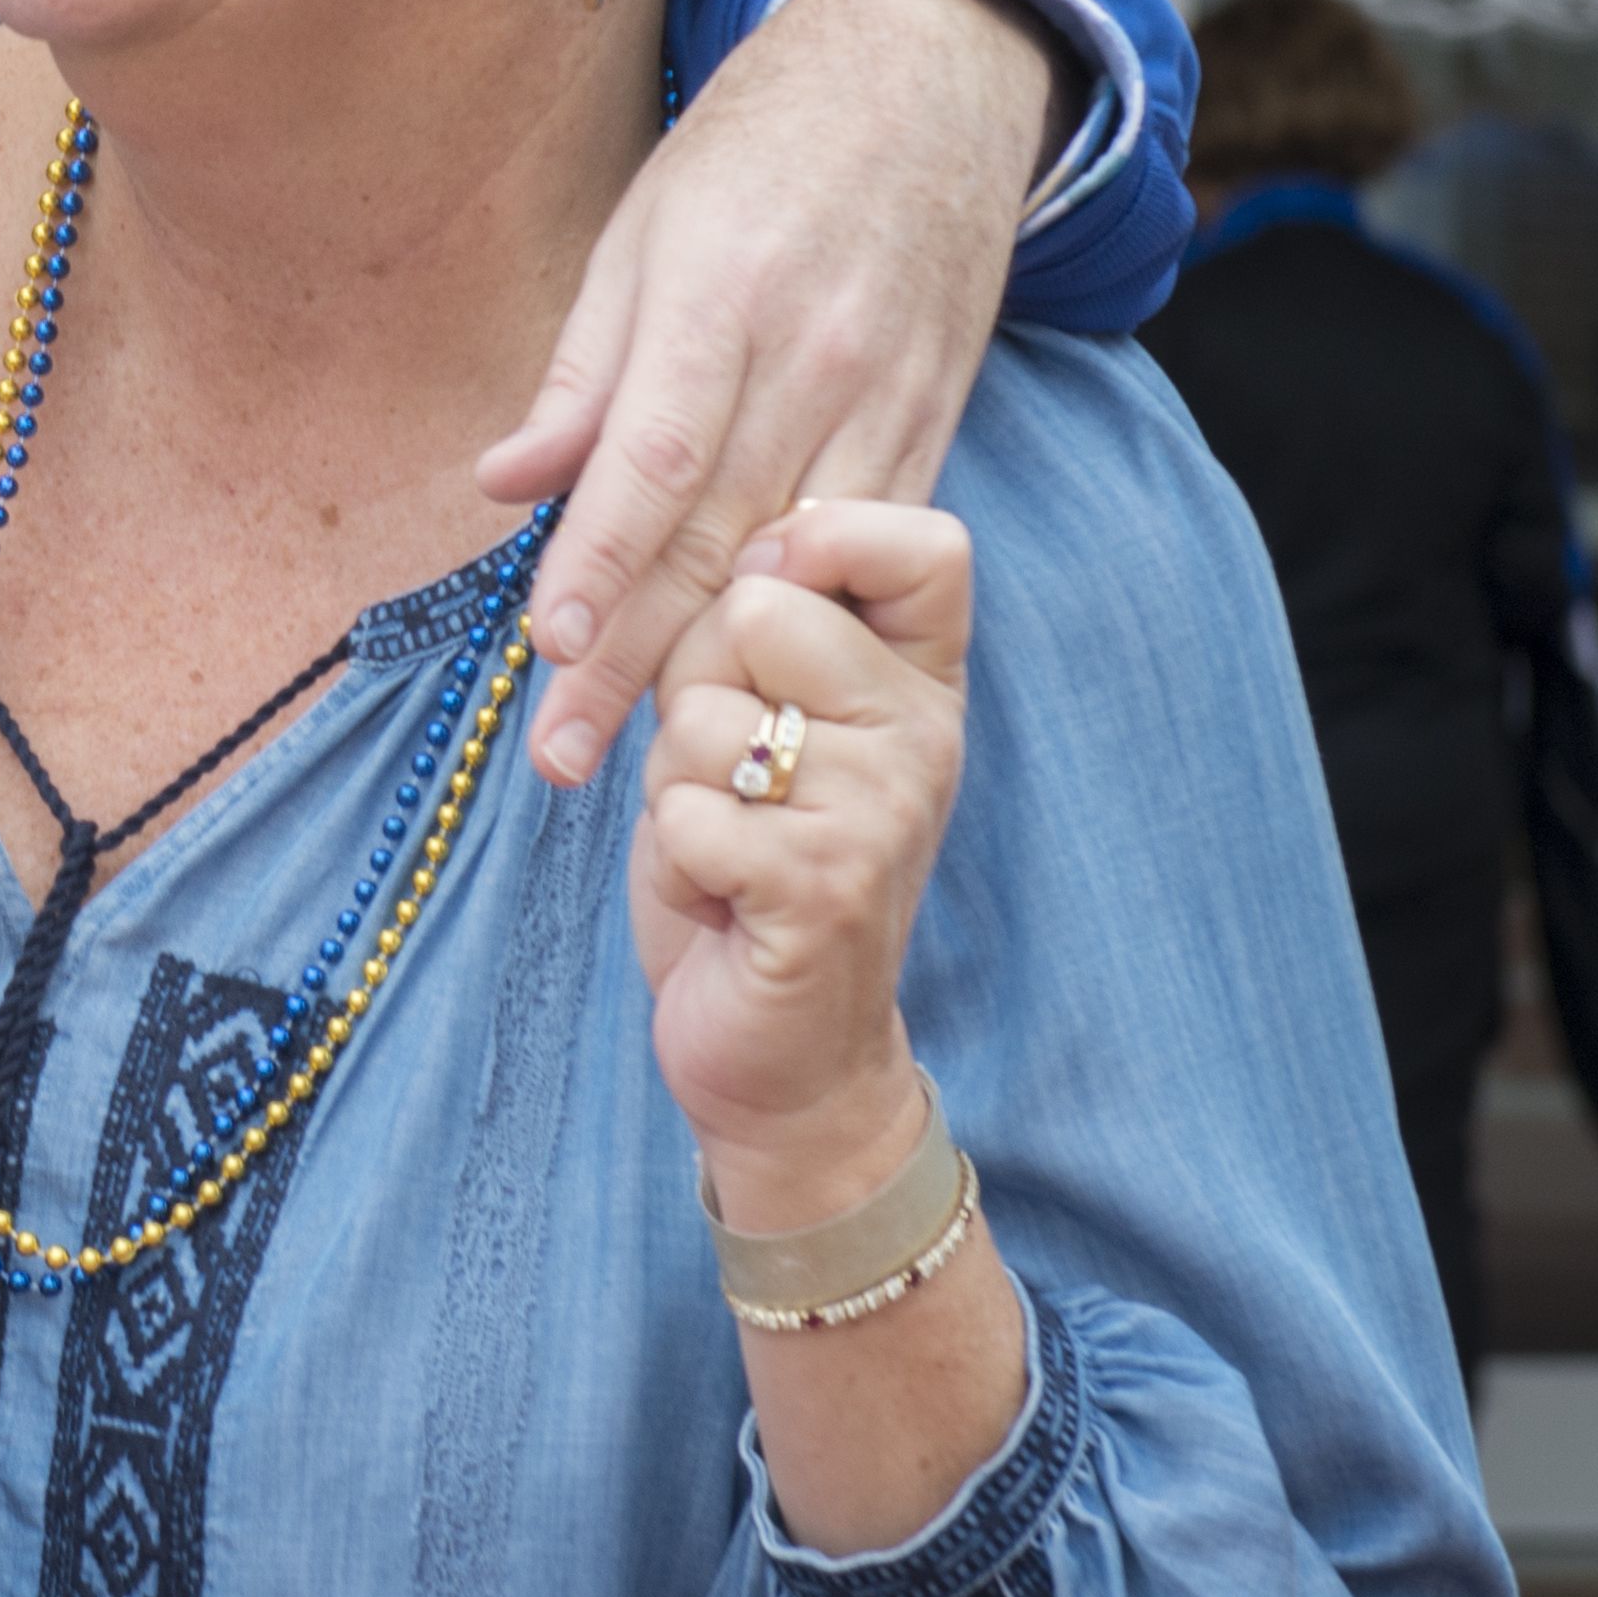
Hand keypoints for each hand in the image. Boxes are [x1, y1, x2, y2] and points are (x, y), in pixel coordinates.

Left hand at [480, 0, 1045, 784]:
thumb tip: (503, 486)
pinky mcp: (934, 424)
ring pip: (794, 560)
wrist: (929, 82)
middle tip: (566, 759)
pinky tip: (758, 687)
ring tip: (646, 762)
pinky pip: (865, 542)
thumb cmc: (755, 149)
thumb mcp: (640, 229)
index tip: (547, 653)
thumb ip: (580, 372)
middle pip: (714, 535)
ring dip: (723, 668)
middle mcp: (811, 358)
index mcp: (720, 296)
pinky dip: (809, 622)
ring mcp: (886, 396)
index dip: (600, 562)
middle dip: (637, 658)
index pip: (653, 456)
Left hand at [626, 500, 973, 1212]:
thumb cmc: (750, 862)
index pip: (925, 541)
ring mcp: (882, 812)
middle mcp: (923, 737)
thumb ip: (759, 625)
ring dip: (675, 783)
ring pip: (698, 715)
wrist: (788, 1056)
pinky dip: (671, 857)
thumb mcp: (763, 719)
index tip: (773, 602)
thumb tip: (740, 543)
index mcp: (921, 682)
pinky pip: (682, 811)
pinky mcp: (821, 886)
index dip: (822, 543)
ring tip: (726, 842)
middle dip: (694, 684)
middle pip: (756, 608)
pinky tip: (718, 900)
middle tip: (731, 772)